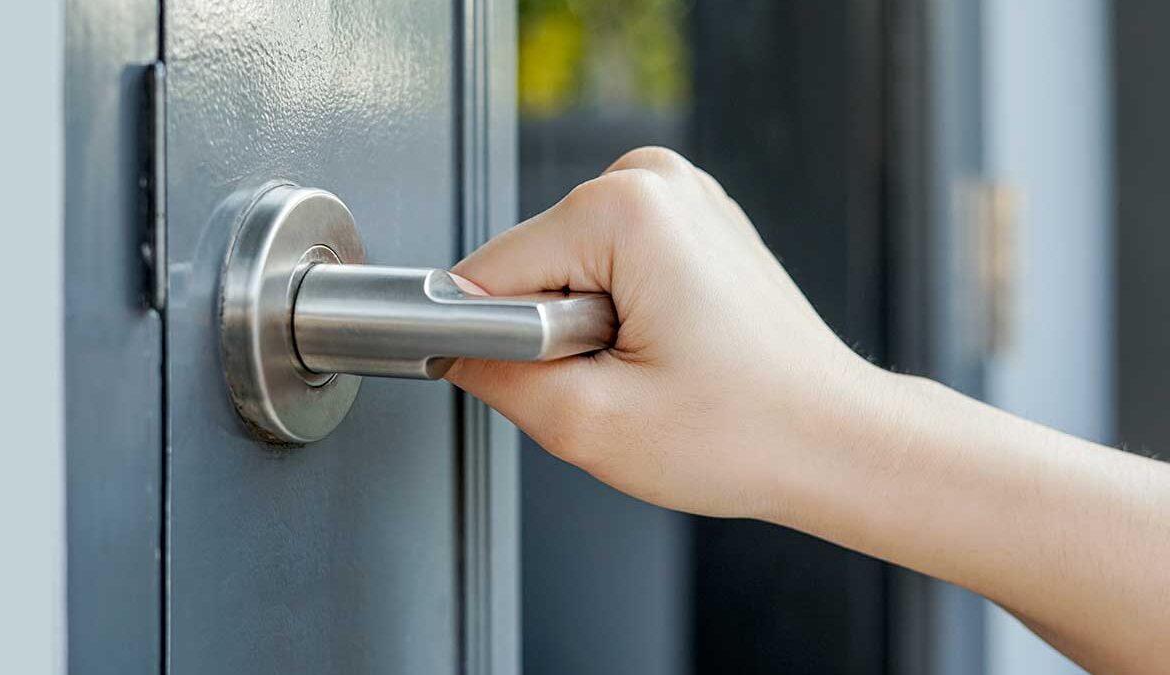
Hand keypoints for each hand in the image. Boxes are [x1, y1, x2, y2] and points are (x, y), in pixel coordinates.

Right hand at [446, 147, 885, 518]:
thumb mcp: (591, 424)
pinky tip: (669, 349)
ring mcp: (680, 195)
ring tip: (654, 368)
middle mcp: (655, 179)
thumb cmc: (748, 433)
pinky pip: (606, 268)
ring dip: (586, 332)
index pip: (490, 271)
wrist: (834, 441)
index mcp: (628, 208)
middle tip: (624, 382)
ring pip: (564, 271)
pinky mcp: (689, 222)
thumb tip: (450, 344)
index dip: (494, 342)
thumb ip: (496, 376)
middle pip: (530, 268)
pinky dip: (618, 316)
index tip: (547, 382)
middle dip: (553, 339)